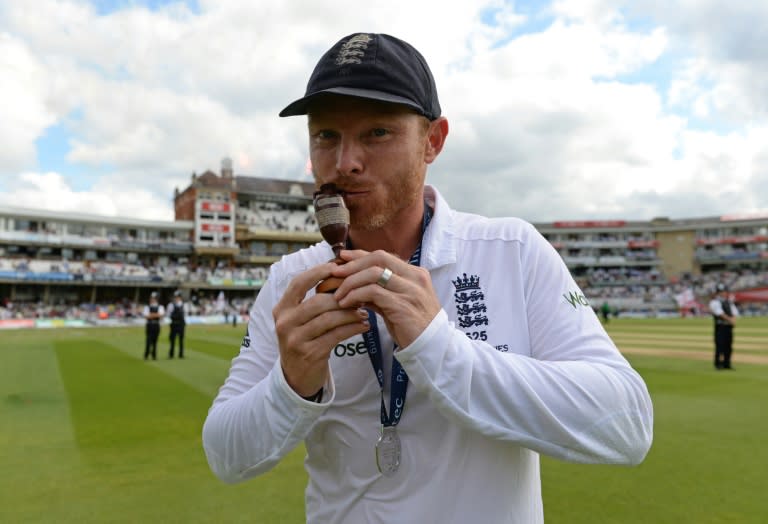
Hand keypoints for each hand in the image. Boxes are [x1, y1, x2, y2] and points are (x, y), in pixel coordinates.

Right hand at [272, 261, 369, 396]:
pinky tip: (364, 325)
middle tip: (360, 294)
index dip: (318, 272)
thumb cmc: (304, 339)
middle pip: (318, 301)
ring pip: (329, 319)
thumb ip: (312, 299)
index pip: (298, 283)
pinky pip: (336, 335)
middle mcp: (285, 322)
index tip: (337, 267)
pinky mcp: (310, 353)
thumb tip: (339, 272)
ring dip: (350, 313)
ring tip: (364, 311)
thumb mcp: (299, 319)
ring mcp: (295, 339)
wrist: (296, 377)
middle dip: (342, 296)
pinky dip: (353, 328)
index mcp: (282, 309)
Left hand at [331, 249, 440, 348]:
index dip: (360, 254)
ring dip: (351, 282)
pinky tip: (346, 304)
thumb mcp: (397, 303)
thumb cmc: (413, 326)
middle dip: (353, 264)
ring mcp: (411, 291)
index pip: (383, 255)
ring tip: (338, 294)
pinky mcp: (403, 306)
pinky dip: (355, 296)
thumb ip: (380, 291)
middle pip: (379, 258)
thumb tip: (354, 283)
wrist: (432, 348)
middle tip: (334, 272)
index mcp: (415, 273)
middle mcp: (415, 277)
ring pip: (373, 273)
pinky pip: (373, 293)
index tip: (341, 256)